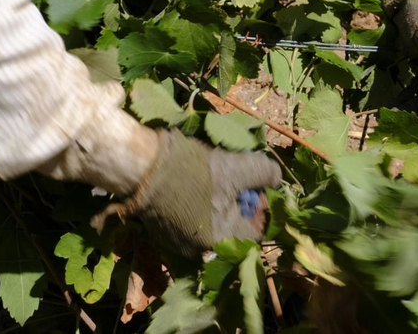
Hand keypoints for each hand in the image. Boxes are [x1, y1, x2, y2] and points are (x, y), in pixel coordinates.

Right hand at [124, 130, 281, 254]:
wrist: (141, 166)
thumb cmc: (193, 170)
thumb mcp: (237, 166)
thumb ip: (264, 173)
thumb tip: (276, 180)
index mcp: (221, 240)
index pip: (255, 231)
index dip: (259, 207)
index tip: (252, 186)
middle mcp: (200, 250)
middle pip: (232, 229)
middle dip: (236, 204)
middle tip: (232, 181)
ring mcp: (178, 243)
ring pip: (210, 225)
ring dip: (216, 205)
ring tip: (211, 181)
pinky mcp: (162, 232)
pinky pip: (189, 224)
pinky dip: (196, 208)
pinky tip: (190, 187)